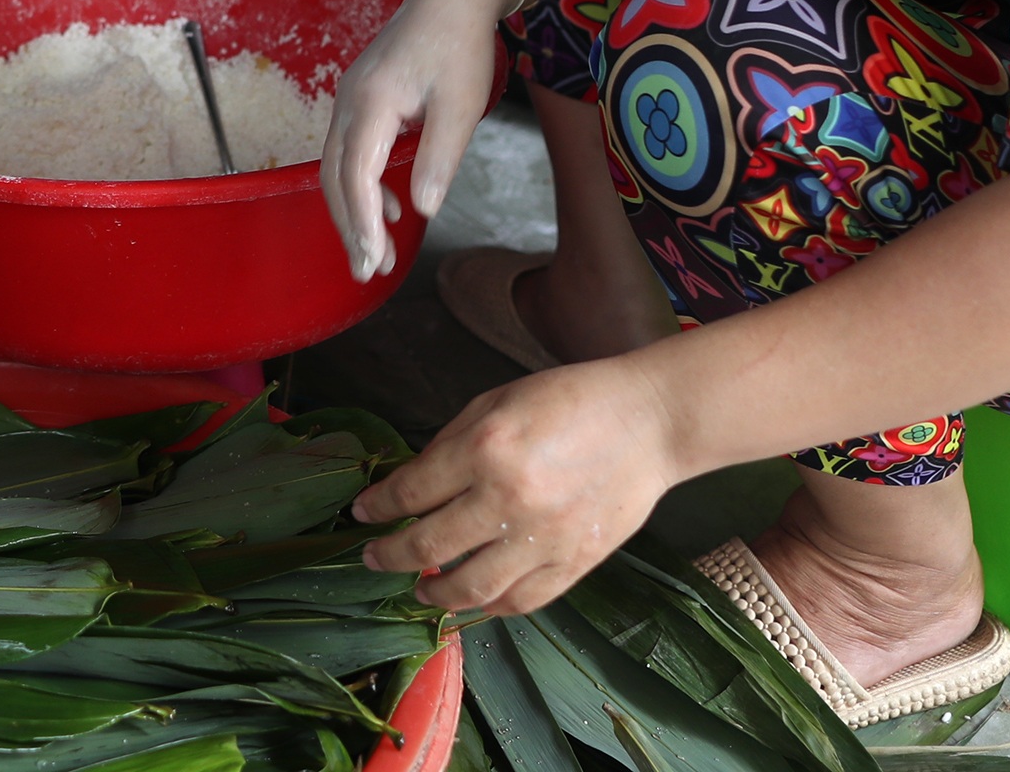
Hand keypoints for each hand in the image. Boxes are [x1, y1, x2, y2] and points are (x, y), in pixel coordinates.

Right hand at [320, 0, 527, 280]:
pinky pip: (348, 150)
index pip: (355, 172)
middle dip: (349, 227)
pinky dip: (360, 185)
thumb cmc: (458, 43)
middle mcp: (350, 101)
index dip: (360, 220)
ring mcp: (350, 99)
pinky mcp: (360, 99)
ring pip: (336, 166)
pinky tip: (385, 206)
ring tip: (376, 250)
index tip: (373, 257)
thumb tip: (422, 209)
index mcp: (373, 100)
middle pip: (335, 175)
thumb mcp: (462, 103)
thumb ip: (440, 156)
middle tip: (368, 270)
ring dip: (352, 210)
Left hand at [355, 360, 678, 614]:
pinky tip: (472, 601)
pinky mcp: (575, 564)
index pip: (412, 492)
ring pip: (471, 588)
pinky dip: (490, 607)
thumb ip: (449, 445)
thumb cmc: (568, 401)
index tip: (362, 512)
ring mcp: (544, 540)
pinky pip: (521, 601)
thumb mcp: (495, 402)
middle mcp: (509, 500)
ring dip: (434, 593)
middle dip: (390, 555)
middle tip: (373, 557)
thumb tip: (412, 484)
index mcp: (485, 450)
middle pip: (429, 546)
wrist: (647, 422)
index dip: (378, 506)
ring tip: (418, 590)